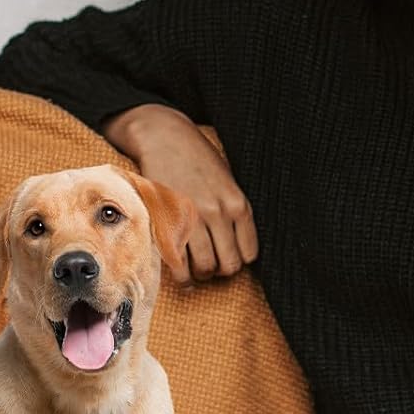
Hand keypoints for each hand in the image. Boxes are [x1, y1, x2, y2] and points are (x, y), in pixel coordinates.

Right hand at [102, 103, 257, 283]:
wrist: (165, 138)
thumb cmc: (198, 159)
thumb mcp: (228, 181)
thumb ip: (233, 211)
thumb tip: (236, 246)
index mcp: (238, 205)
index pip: (248, 254)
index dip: (238, 261)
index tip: (227, 258)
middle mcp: (218, 213)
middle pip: (227, 265)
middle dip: (219, 272)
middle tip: (209, 268)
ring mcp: (192, 218)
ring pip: (204, 267)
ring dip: (199, 275)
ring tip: (193, 270)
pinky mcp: (167, 221)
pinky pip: (178, 262)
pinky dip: (180, 273)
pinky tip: (179, 271)